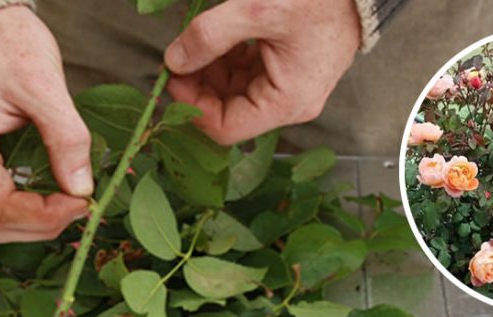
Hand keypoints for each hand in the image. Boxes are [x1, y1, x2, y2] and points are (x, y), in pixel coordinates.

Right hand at [0, 6, 91, 242]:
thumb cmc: (6, 43)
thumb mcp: (45, 86)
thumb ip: (67, 140)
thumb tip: (82, 189)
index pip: (0, 209)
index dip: (45, 217)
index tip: (83, 203)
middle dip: (39, 225)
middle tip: (79, 206)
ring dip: (30, 221)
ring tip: (66, 201)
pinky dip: (19, 207)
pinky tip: (48, 192)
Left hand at [164, 0, 360, 145]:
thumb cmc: (320, 0)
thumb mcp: (257, 10)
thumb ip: (210, 36)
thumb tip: (175, 60)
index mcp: (286, 102)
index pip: (223, 128)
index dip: (191, 106)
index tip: (172, 77)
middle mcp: (289, 104)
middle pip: (227, 112)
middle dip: (199, 86)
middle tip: (179, 56)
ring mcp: (289, 89)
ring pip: (235, 93)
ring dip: (211, 71)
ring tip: (201, 40)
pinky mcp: (288, 72)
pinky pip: (248, 76)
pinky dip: (228, 60)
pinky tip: (223, 38)